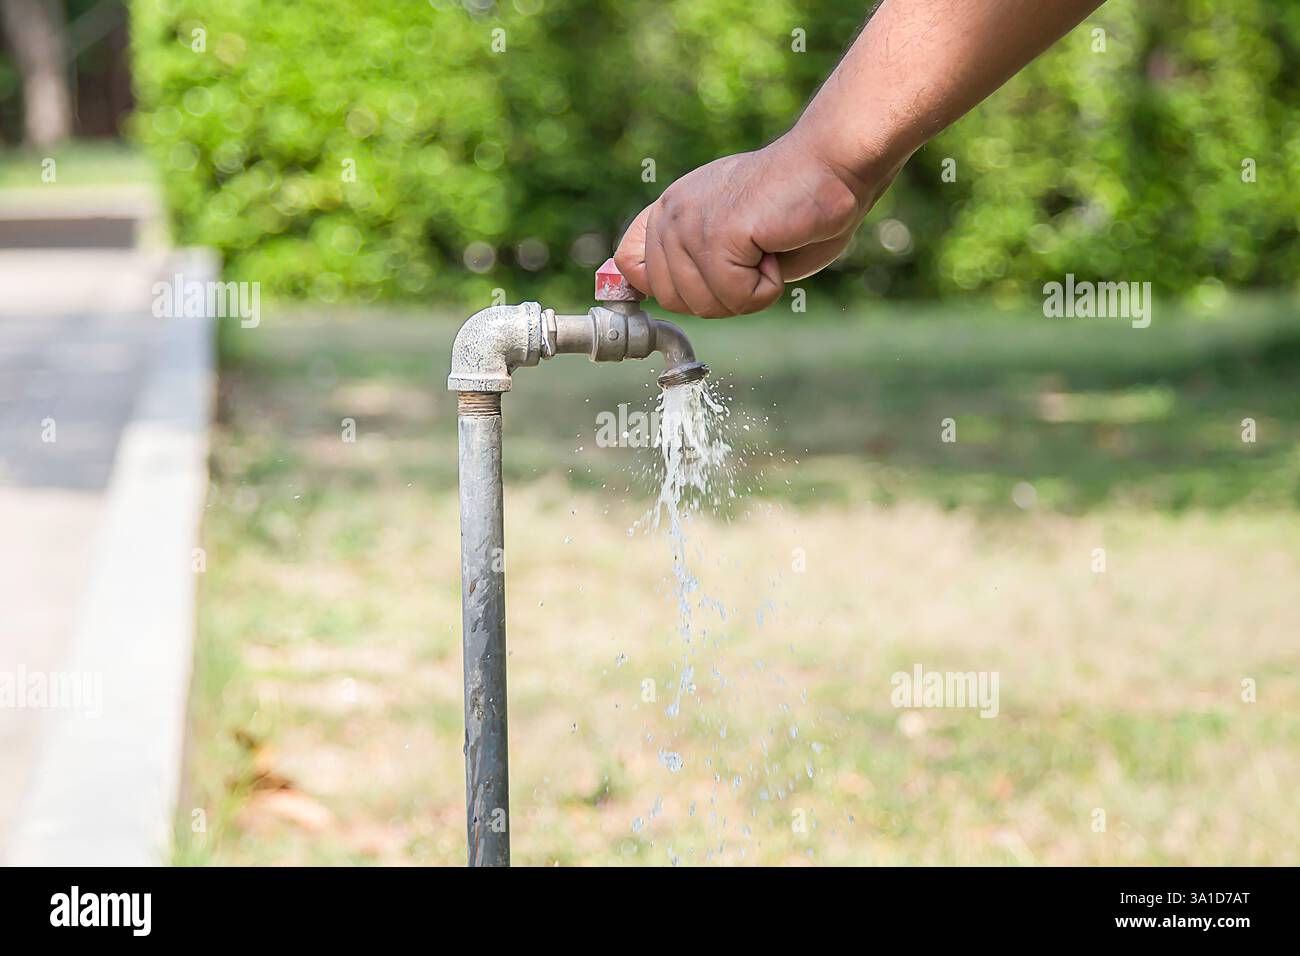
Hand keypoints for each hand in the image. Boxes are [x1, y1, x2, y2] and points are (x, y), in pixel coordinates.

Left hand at [614, 131, 896, 316]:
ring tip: (769, 249)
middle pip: (672, 300)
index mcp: (671, 209)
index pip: (630, 265)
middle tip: (755, 265)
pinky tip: (777, 249)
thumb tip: (671, 299)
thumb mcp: (734, 240)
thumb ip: (698, 265)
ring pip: (704, 305)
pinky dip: (766, 289)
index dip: (658, 288)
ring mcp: (690, 222)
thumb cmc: (798, 205)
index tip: (697, 286)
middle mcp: (672, 213)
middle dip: (720, 298)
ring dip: (747, 293)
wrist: (834, 165)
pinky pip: (736, 296)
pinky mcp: (716, 233)